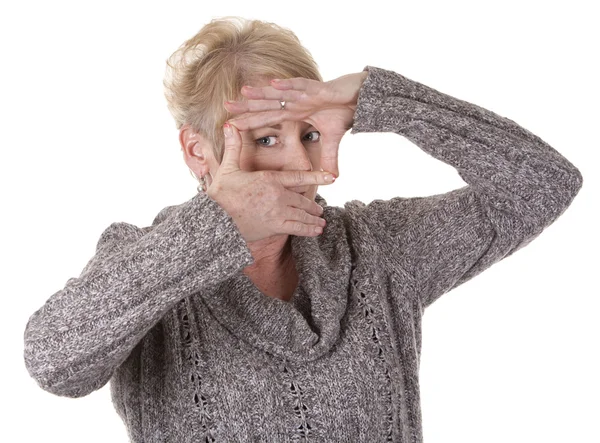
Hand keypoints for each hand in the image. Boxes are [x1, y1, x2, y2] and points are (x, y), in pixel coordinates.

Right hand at [207, 123, 334, 242]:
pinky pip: (299, 228)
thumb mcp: (227, 168)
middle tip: (320, 210)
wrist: (215, 220)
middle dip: (313, 206)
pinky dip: (310, 229)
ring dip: (314, 219)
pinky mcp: (276, 226)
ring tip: (321, 222)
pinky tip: (317, 231)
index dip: (317, 176)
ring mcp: (278, 212)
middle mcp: (278, 195)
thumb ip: (233, 147)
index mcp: (269, 179)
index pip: (299, 176)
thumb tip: (229, 125)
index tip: (331, 178)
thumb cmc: (221, 194)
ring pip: (303, 214)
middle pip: (304, 199)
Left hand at [224, 71, 368, 177]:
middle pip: (268, 105)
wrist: (362, 97)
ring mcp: (306, 94)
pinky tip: (273, 84)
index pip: (269, 118)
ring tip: (244, 92)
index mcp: (296, 112)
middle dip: (248, 106)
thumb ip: (329, 158)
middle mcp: (297, 102)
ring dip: (263, 93)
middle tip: (226, 106)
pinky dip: (288, 86)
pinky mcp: (319, 89)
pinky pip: (301, 87)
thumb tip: (330, 177)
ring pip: (280, 94)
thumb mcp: (334, 140)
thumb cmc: (345, 111)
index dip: (252, 121)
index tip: (232, 125)